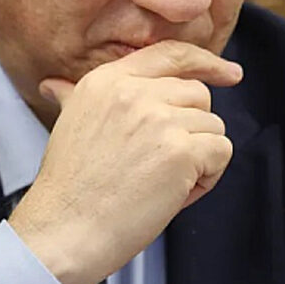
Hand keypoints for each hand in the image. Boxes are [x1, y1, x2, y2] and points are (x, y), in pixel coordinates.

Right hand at [7, 40, 241, 283]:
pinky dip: (208, 177)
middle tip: (162, 164)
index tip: (228, 74)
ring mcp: (159, 119)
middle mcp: (133, 92)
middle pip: (198, 95)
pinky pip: (221, 152)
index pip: (170, 54)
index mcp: (106, 81)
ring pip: (212, 127)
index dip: (206, 62)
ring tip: (161, 183)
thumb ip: (73, 97)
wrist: (65, 229)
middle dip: (192, 130)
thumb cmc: (68, 189)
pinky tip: (175, 193)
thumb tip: (55, 86)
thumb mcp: (68, 125)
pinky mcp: (181, 150)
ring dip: (199, 159)